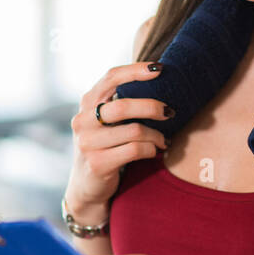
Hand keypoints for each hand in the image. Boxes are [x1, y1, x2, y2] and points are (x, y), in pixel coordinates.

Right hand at [64, 61, 173, 219]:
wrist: (86, 185)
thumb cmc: (106, 145)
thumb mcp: (106, 121)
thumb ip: (121, 102)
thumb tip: (159, 79)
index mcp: (87, 103)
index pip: (111, 77)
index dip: (136, 71)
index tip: (160, 69)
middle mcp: (83, 120)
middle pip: (123, 106)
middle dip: (152, 107)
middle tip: (170, 112)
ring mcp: (88, 143)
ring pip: (134, 131)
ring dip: (156, 135)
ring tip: (164, 139)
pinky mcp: (97, 164)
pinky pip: (135, 150)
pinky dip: (152, 149)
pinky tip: (156, 150)